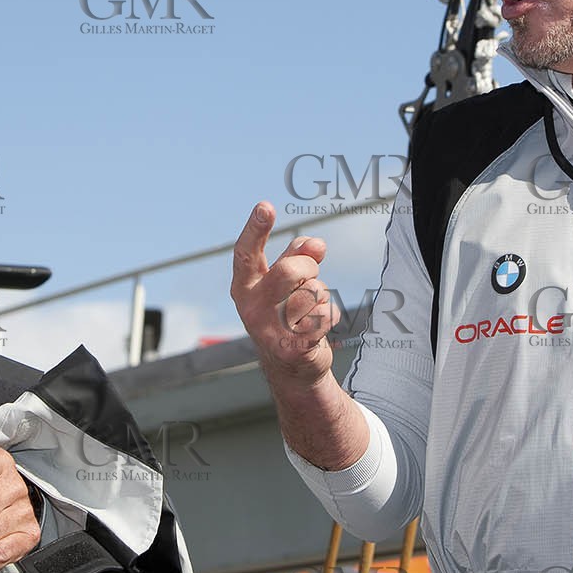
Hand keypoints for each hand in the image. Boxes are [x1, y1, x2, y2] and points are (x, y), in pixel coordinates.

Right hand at [230, 201, 337, 384]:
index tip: (266, 206)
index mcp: (244, 286)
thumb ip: (297, 254)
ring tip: (309, 308)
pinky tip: (316, 326)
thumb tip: (316, 244)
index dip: (255, 228)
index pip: (247, 253)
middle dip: (308, 268)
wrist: (291, 366)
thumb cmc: (288, 312)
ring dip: (319, 295)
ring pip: (311, 293)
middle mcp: (251, 307)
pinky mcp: (292, 348)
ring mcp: (269, 330)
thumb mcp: (286, 279)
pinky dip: (328, 315)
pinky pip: (324, 315)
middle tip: (309, 276)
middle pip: (289, 271)